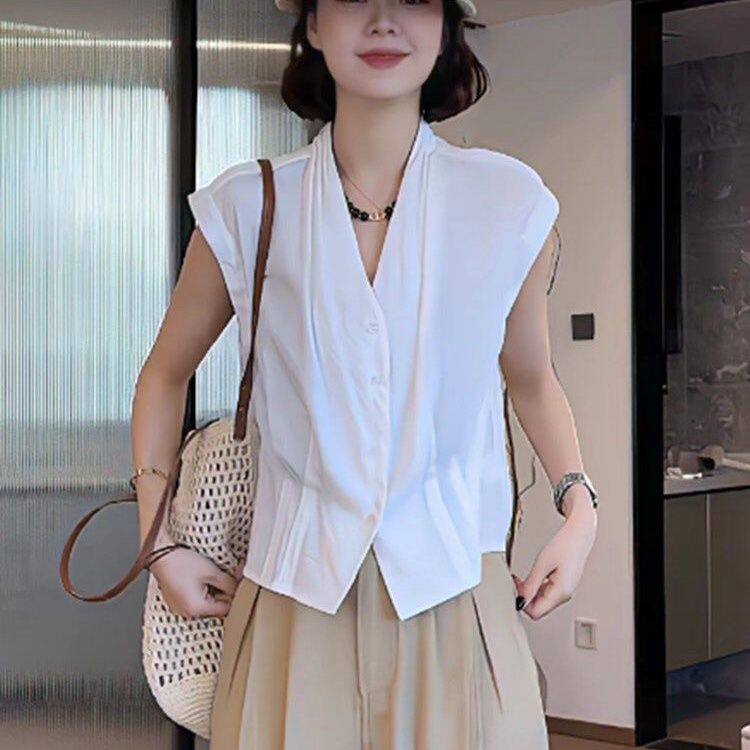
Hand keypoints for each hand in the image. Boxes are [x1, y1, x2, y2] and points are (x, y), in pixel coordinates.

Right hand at [149, 539, 246, 618]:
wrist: (159, 555)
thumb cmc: (181, 563)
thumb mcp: (212, 572)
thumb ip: (229, 584)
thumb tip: (238, 589)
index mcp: (197, 609)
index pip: (226, 609)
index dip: (234, 595)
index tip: (237, 583)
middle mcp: (187, 613)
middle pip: (216, 607)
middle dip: (223, 591)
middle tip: (226, 575)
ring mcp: (181, 607)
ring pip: (206, 603)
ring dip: (213, 590)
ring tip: (211, 574)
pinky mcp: (177, 601)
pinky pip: (195, 599)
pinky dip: (202, 590)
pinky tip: (201, 578)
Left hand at [511, 491, 596, 620]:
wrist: (580, 534)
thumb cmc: (565, 545)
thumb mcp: (542, 563)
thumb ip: (531, 584)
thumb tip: (521, 599)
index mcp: (562, 592)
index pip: (536, 612)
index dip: (522, 604)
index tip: (513, 590)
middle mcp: (565, 595)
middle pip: (539, 608)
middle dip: (524, 598)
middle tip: (514, 582)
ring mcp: (565, 591)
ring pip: (542, 601)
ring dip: (529, 593)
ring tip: (520, 579)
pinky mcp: (564, 585)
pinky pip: (547, 593)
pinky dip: (536, 588)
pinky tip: (531, 578)